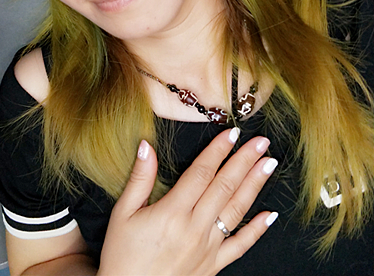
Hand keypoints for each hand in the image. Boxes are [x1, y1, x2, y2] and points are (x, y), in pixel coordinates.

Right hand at [98, 129, 277, 275]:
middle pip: (225, 187)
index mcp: (172, 212)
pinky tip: (271, 214)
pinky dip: (257, 230)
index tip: (232, 133)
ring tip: (269, 164)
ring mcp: (207, 248)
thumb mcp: (123, 214)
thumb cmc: (123, 256)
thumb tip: (147, 146)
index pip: (201, 172)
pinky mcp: (213, 265)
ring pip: (236, 210)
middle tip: (262, 142)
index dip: (218, 150)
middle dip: (245, 161)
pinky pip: (240, 246)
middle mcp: (194, 228)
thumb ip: (139, 179)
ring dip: (255, 185)